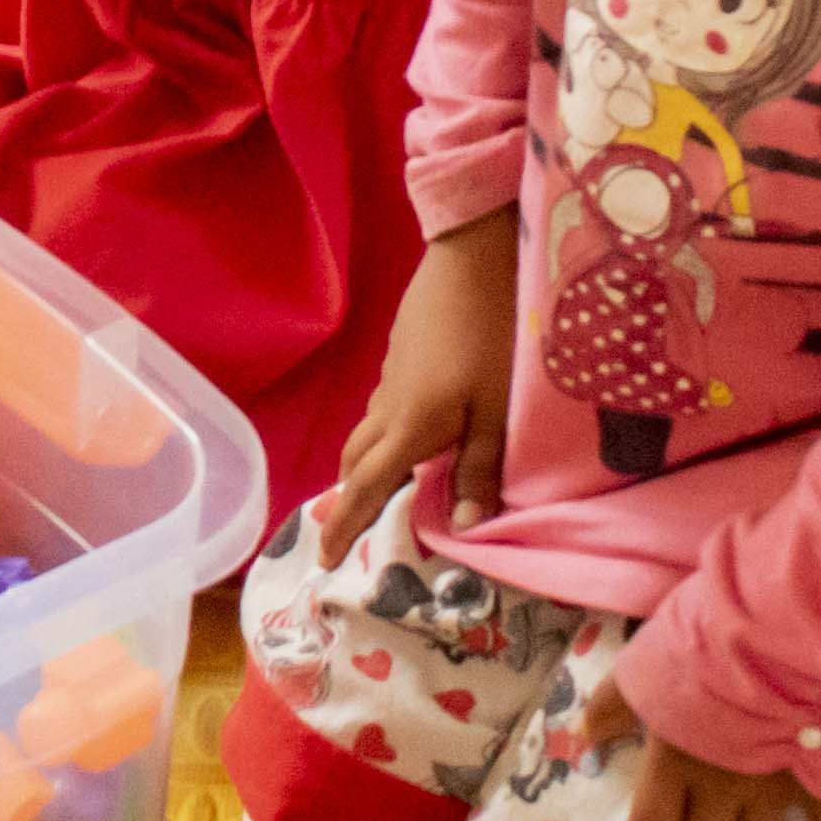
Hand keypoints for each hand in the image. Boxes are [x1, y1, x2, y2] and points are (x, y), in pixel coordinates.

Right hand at [308, 212, 520, 561]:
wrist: (472, 260)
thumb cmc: (491, 336)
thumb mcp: (496, 410)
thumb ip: (478, 467)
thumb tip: (460, 526)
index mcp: (408, 428)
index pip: (364, 489)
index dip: (344, 527)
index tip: (324, 561)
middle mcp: (387, 409)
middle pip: (354, 463)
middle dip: (348, 501)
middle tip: (348, 532)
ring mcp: (389, 380)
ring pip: (364, 436)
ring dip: (363, 469)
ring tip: (377, 492)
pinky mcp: (399, 359)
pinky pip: (379, 413)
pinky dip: (381, 439)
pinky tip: (408, 438)